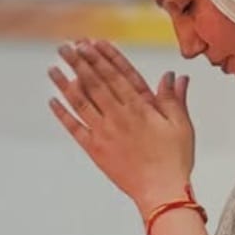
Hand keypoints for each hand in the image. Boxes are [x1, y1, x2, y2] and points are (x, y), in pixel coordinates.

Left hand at [48, 39, 195, 213]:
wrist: (161, 191)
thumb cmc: (174, 160)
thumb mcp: (181, 125)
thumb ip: (173, 99)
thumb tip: (173, 76)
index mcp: (140, 107)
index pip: (118, 74)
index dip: (103, 56)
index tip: (91, 42)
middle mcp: (119, 116)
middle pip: (95, 82)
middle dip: (79, 62)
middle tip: (66, 46)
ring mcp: (105, 132)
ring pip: (81, 101)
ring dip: (65, 83)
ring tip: (53, 67)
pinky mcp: (95, 149)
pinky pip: (75, 128)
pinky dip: (62, 114)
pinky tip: (53, 101)